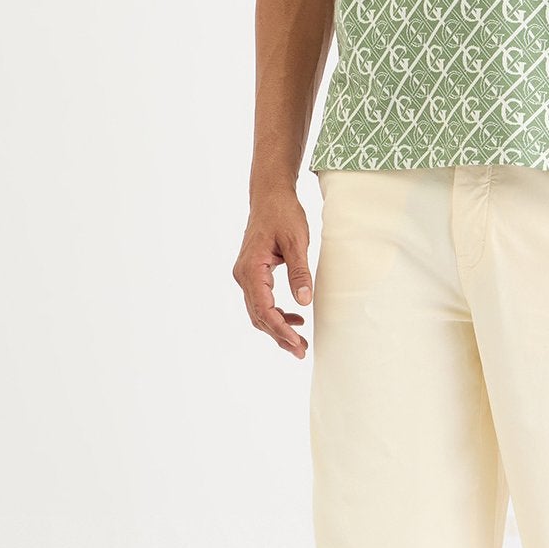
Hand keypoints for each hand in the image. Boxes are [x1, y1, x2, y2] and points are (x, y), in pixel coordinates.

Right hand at [233, 186, 313, 356]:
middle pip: (258, 315)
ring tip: (299, 342)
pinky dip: (276, 313)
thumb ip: (299, 272)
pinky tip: (296, 317)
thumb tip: (305, 301)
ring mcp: (246, 275)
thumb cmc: (283, 215)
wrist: (270, 196)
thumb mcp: (297, 242)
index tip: (298, 342)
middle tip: (301, 351)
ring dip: (277, 327)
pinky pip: (261, 301)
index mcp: (251, 269)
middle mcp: (243, 275)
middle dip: (279, 335)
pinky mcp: (252, 274)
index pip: (264, 309)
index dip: (281, 328)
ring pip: (258, 311)